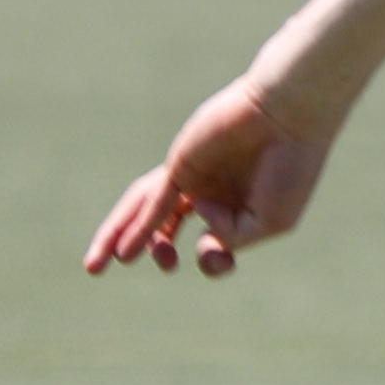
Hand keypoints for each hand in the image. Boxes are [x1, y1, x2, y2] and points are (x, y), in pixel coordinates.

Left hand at [83, 78, 331, 277]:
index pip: (211, 246)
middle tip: (166, 264)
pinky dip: (139, 228)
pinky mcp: (180, 165)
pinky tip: (122, 252)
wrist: (290, 116)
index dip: (214, 264)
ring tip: (94, 268)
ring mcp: (192, 176)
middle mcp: (208, 192)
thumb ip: (230, 237)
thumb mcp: (270, 221)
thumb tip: (195, 220)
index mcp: (236, 207)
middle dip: (156, 252)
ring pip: (146, 211)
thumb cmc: (291, 167)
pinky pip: (154, 202)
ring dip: (119, 238)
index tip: (223, 258)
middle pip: (164, 227)